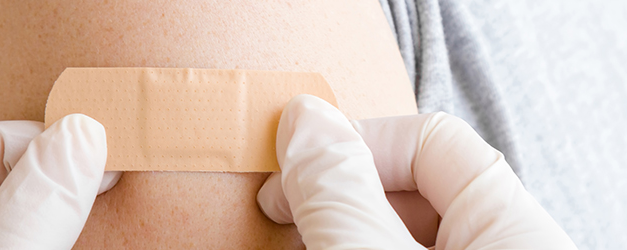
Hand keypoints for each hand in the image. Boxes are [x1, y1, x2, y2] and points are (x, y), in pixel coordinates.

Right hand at [257, 95, 575, 248]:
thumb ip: (341, 194)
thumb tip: (307, 121)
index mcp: (517, 233)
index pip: (433, 140)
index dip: (355, 143)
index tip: (291, 171)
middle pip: (418, 190)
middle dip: (340, 193)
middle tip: (285, 217)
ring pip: (408, 236)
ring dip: (343, 231)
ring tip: (297, 246)